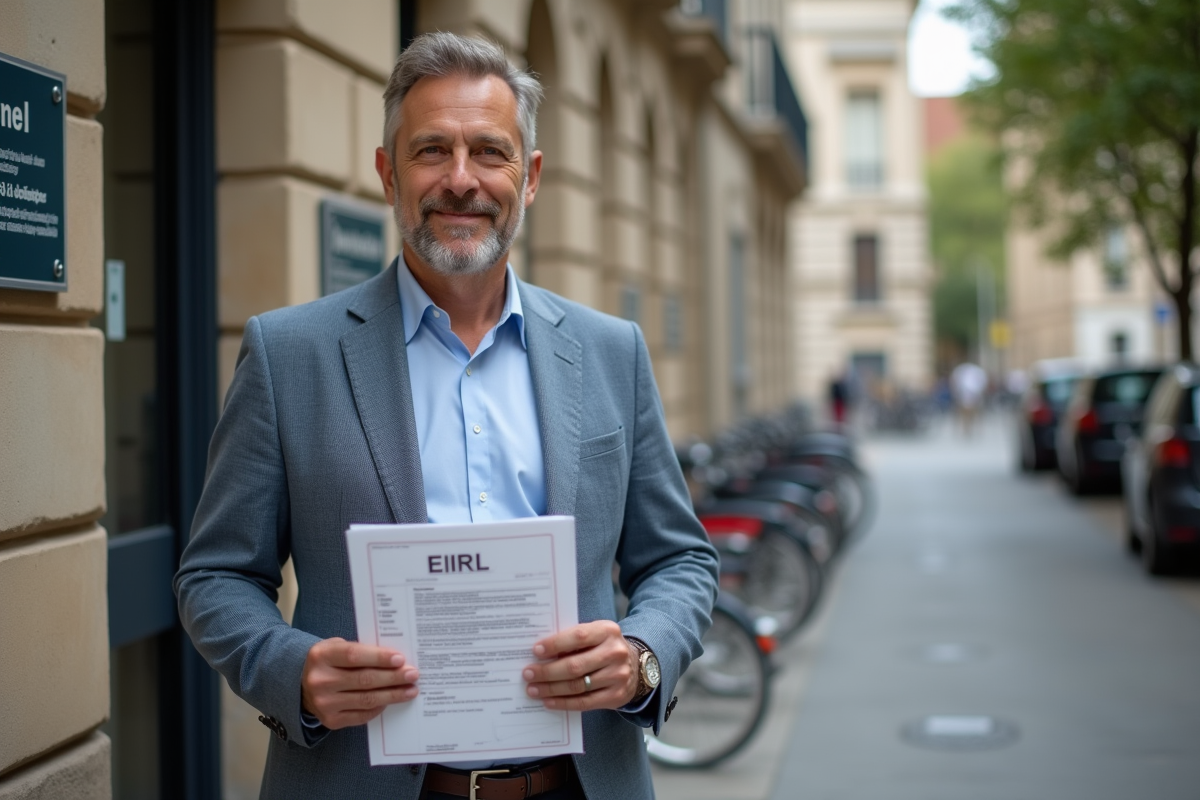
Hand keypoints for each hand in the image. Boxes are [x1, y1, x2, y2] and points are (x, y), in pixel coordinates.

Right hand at [300, 637, 419, 729]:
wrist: (301, 685)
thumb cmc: (328, 662)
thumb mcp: (336, 647)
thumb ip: (361, 651)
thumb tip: (395, 660)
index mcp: (321, 656)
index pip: (354, 656)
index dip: (379, 657)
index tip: (401, 659)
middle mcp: (320, 681)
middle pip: (364, 680)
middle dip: (393, 677)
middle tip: (413, 674)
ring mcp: (324, 703)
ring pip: (366, 699)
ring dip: (392, 695)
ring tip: (410, 690)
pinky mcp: (331, 720)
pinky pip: (362, 715)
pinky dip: (379, 707)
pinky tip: (391, 701)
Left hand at [522, 621, 638, 710]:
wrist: (636, 666)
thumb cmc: (604, 647)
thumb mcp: (595, 635)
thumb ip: (573, 640)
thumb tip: (540, 653)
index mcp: (607, 631)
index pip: (578, 637)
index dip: (555, 644)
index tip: (536, 651)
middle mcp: (615, 652)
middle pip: (575, 665)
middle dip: (547, 671)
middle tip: (528, 673)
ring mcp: (618, 676)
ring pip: (577, 686)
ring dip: (551, 689)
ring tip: (533, 689)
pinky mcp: (616, 696)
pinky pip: (584, 702)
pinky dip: (563, 703)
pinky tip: (548, 701)